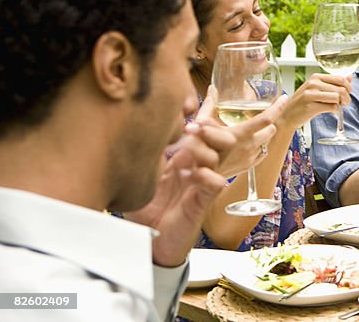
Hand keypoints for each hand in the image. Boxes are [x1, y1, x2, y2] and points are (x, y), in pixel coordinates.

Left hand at [122, 123, 226, 266]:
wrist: (149, 244)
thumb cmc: (144, 210)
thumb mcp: (140, 178)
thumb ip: (146, 157)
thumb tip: (140, 130)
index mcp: (181, 159)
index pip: (200, 133)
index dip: (201, 120)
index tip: (188, 113)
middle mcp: (195, 168)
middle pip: (218, 140)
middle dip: (210, 130)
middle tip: (194, 127)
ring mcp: (201, 183)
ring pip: (218, 156)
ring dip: (205, 150)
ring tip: (188, 153)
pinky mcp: (203, 202)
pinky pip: (216, 183)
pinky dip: (209, 175)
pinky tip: (194, 175)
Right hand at [194, 89, 281, 176]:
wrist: (197, 175)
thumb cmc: (198, 148)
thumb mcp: (202, 124)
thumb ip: (209, 106)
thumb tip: (212, 89)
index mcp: (240, 133)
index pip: (267, 118)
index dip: (278, 107)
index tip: (285, 98)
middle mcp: (249, 146)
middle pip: (271, 129)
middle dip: (269, 122)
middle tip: (262, 117)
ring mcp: (250, 157)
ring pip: (268, 141)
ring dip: (265, 134)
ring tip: (255, 130)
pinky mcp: (248, 166)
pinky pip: (262, 154)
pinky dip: (260, 147)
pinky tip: (252, 144)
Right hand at [278, 73, 349, 130]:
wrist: (286, 116)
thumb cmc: (303, 102)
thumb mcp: (316, 89)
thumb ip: (333, 83)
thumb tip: (350, 76)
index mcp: (315, 77)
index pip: (340, 78)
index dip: (348, 87)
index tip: (348, 93)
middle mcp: (313, 83)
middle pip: (341, 88)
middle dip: (347, 97)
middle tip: (345, 103)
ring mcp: (311, 95)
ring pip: (337, 97)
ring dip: (341, 104)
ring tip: (337, 106)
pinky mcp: (311, 107)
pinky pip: (332, 107)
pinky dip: (335, 110)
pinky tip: (330, 111)